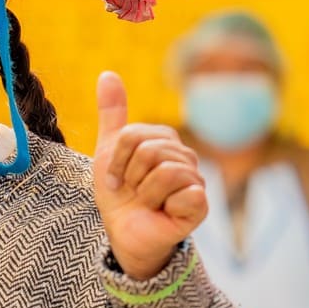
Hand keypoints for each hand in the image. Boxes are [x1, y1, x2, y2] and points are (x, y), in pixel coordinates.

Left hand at [92, 71, 208, 279]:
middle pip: (147, 151)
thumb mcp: (110, 151)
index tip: (117, 179)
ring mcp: (195, 179)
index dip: (117, 161)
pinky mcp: (200, 203)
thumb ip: (112, 113)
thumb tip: (107, 74)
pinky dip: (164, 205)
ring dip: (144, 193)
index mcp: (165, 140)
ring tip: (147, 202)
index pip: (133, 136)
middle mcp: (185, 156)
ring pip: (163, 171)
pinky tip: (165, 211)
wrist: (125, 233)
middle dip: (130, 177)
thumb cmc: (121, 194)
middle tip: (133, 192)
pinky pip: (183, 191)